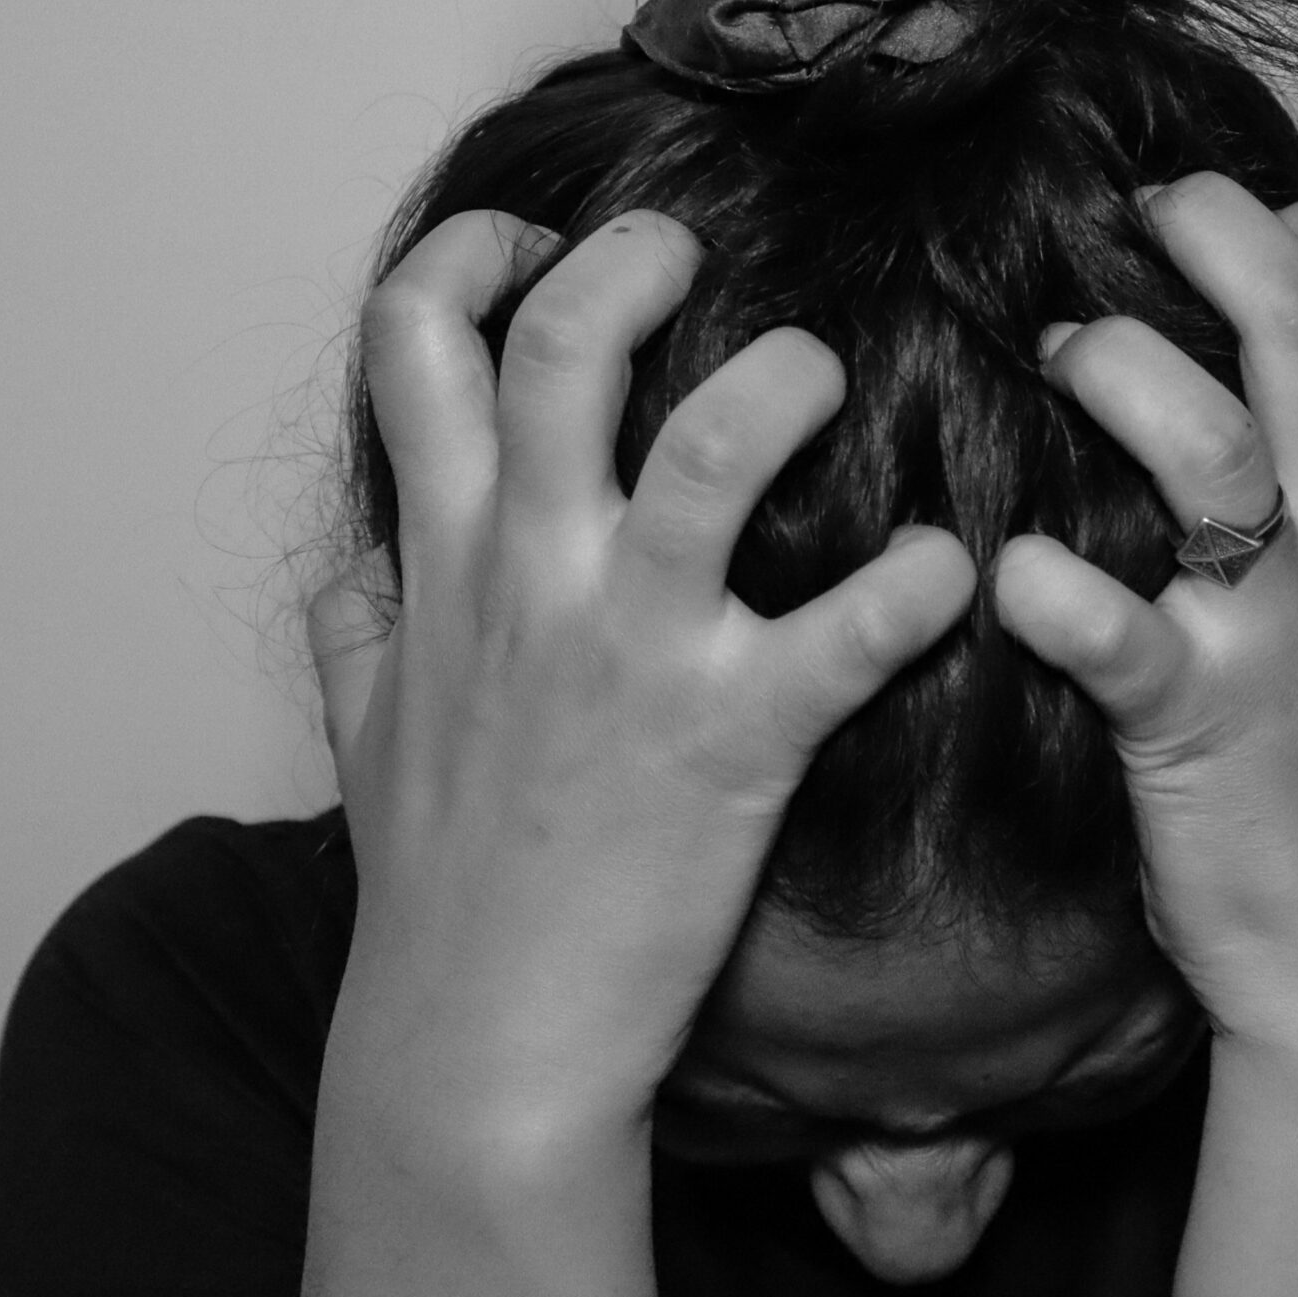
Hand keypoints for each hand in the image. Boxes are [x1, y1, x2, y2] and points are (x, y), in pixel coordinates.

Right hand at [308, 208, 976, 1132]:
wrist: (481, 1049)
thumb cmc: (434, 890)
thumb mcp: (363, 733)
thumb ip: (358, 624)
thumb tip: (348, 561)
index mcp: (448, 559)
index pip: (414, 342)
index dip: (470, 255)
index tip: (532, 247)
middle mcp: (534, 578)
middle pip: (565, 345)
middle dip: (633, 260)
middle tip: (697, 256)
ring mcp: (636, 652)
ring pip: (711, 447)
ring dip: (785, 382)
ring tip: (822, 375)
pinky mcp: (738, 739)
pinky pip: (850, 629)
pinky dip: (917, 583)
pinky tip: (949, 567)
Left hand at [994, 173, 1297, 1064]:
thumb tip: (1205, 382)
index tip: (1226, 212)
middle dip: (1218, 236)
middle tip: (1128, 215)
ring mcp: (1276, 632)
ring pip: (1220, 450)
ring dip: (1123, 377)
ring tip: (1055, 359)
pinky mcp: (1198, 726)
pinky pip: (1121, 633)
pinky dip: (1052, 589)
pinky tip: (1002, 570)